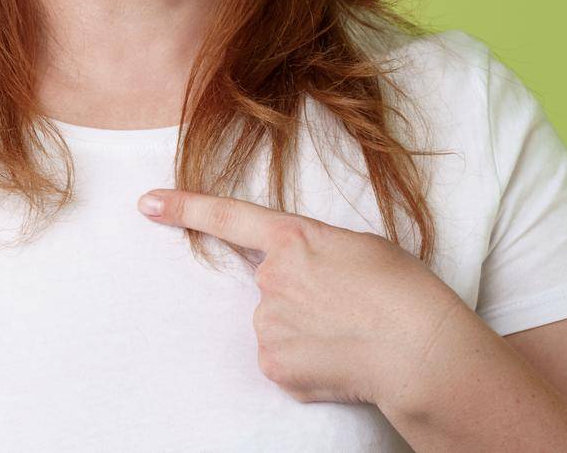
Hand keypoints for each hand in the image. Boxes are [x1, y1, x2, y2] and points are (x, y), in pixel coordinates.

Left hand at [137, 188, 468, 408]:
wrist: (419, 350)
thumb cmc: (403, 292)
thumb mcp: (359, 248)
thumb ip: (313, 252)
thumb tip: (293, 275)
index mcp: (296, 237)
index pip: (228, 217)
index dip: (184, 208)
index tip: (147, 203)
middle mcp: (271, 277)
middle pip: (270, 285)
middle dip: (300, 296)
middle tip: (347, 308)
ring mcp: (267, 321)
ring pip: (275, 324)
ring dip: (304, 331)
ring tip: (349, 335)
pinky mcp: (272, 363)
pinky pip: (280, 359)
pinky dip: (305, 362)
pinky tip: (337, 360)